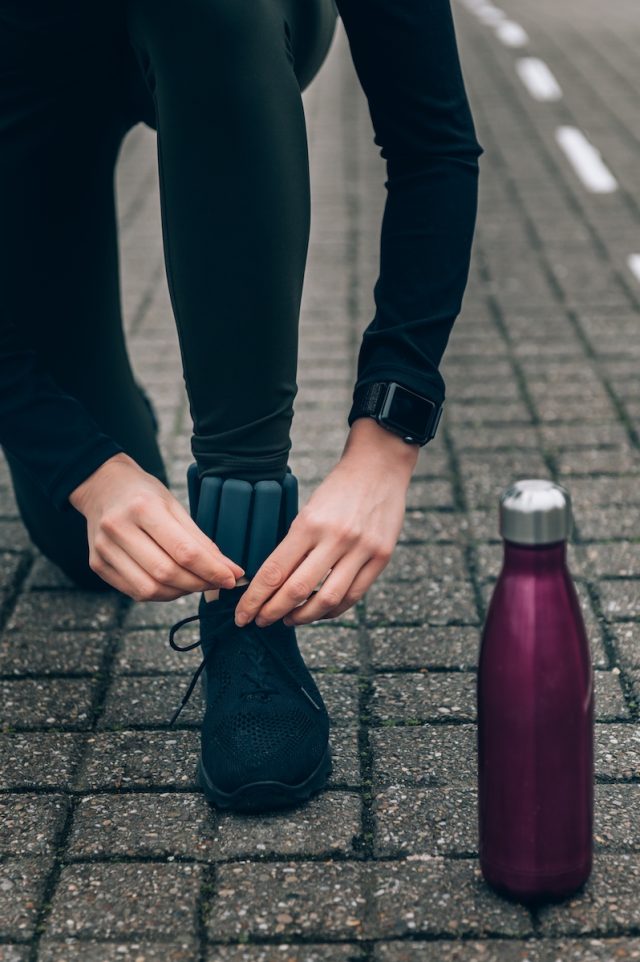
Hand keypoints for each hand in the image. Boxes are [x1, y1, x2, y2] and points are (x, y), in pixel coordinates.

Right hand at [69, 452, 244, 600]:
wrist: (102, 486)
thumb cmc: (143, 494)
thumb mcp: (174, 506)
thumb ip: (200, 541)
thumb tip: (230, 571)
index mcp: (142, 507)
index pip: (184, 551)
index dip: (212, 570)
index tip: (232, 578)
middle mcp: (118, 529)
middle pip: (166, 573)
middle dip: (199, 584)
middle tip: (217, 583)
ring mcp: (104, 549)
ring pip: (149, 589)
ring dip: (180, 593)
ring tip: (195, 583)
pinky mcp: (97, 564)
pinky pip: (134, 592)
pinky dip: (160, 594)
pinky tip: (172, 584)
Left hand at [234, 418, 418, 626]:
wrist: (379, 468)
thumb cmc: (338, 489)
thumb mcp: (309, 509)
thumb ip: (295, 544)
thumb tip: (273, 581)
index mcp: (309, 523)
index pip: (274, 571)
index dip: (255, 598)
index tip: (242, 614)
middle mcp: (335, 538)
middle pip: (297, 590)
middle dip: (272, 612)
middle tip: (260, 621)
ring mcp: (361, 550)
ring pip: (327, 600)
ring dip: (303, 616)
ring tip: (289, 618)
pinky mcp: (382, 557)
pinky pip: (354, 596)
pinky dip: (333, 609)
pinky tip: (319, 610)